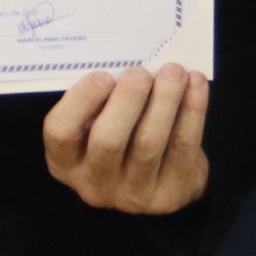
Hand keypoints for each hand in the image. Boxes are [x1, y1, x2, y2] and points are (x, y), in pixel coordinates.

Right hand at [44, 64, 210, 214]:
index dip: (80, 100)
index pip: (60, 132)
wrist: (156, 189)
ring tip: (173, 71)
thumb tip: (126, 62)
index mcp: (66, 161)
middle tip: (140, 72)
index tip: (103, 75)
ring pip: (149, 142)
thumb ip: (100, 103)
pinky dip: (192, 109)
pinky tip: (194, 83)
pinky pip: (182, 145)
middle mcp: (94, 182)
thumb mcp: (95, 128)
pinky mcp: (169, 193)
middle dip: (127, 98)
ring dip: (164, 99)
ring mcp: (133, 193)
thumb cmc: (120, 141)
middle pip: (107, 140)